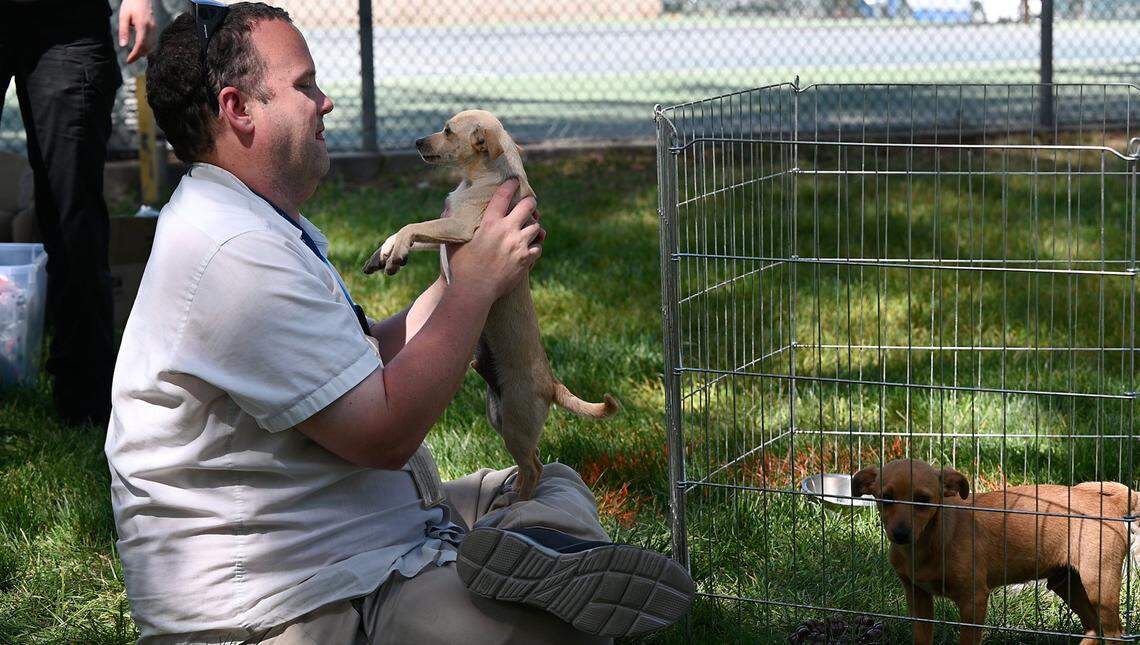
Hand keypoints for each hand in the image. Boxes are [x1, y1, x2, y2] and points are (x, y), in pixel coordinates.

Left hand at [119, 0, 154, 63]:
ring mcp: (154, 28)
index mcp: (143, 26)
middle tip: (130, 60)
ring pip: (151, 46)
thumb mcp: (123, 16)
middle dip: (138, 55)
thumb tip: (123, 45)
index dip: (135, 54)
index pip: (140, 44)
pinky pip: (153, 41)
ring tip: (135, 56)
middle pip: (147, 47)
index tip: (128, 60)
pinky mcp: (155, 28)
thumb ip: (124, 31)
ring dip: (144, 52)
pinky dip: (148, 48)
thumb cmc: (131, 5)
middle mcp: (151, 29)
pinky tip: (142, 50)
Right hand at [448, 179, 542, 300]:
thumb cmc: (460, 267)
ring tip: (529, 228)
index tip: (514, 181)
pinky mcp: (525, 260)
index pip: (503, 196)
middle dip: (530, 202)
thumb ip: (452, 220)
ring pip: (536, 228)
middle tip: (529, 203)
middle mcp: (507, 231)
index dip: (510, 185)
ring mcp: (519, 246)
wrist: (474, 291)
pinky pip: (538, 248)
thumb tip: (448, 202)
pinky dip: (534, 247)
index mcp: (489, 223)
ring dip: (533, 227)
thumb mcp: (454, 241)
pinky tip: (529, 248)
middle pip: (528, 207)